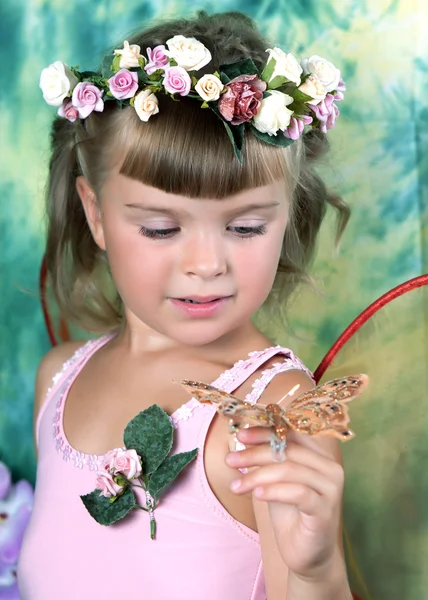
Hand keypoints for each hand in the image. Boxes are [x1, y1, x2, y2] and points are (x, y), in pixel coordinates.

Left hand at [225, 427, 344, 579]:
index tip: (240, 435)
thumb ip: (268, 459)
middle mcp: (330, 468)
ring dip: (257, 476)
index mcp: (319, 455)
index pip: (292, 434)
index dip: (265, 431)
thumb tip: (244, 437)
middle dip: (255, 454)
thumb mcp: (275, 481)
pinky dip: (274, 491)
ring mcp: (330, 489)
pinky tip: (256, 496)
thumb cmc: (291, 513)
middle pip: (289, 450)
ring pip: (290, 470)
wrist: (307, 555)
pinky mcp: (325, 510)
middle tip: (231, 460)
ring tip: (236, 485)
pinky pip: (297, 493)